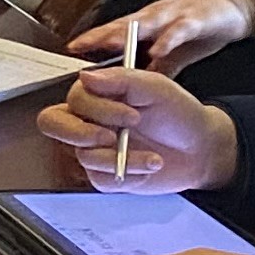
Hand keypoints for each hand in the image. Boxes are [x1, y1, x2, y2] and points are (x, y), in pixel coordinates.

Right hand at [36, 65, 237, 191]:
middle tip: (109, 137)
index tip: (131, 113)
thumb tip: (85, 76)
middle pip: (52, 124)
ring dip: (121, 157)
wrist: (201, 148)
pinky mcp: (105, 175)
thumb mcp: (154, 87)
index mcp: (97, 94)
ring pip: (83, 155)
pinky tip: (150, 165)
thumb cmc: (178, 113)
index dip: (96, 107)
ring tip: (153, 156)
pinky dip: (129, 172)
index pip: (74, 98)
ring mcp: (95, 149)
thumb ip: (120, 79)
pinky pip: (100, 178)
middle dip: (79, 133)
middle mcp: (89, 120)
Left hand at [70, 0, 254, 72]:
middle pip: (122, 25)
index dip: (92, 40)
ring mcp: (174, 16)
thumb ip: (153, 68)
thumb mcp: (172, 52)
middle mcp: (154, 17)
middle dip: (100, 35)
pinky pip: (180, 30)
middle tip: (79, 46)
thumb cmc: (196, 29)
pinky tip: (159, 50)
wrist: (230, 10)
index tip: (70, 50)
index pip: (113, 31)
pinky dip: (169, 40)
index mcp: (146, 26)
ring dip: (127, 33)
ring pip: (146, 24)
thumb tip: (131, 90)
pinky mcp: (196, 20)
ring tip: (108, 44)